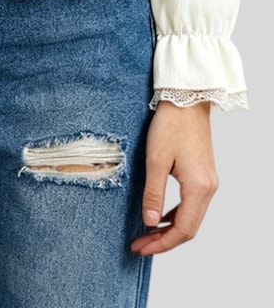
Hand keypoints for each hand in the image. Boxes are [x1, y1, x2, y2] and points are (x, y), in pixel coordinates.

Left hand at [130, 100, 217, 255]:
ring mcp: (208, 182)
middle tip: (140, 246)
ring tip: (146, 235)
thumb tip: (150, 223)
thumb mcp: (156, 159)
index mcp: (199, 188)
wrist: (186, 99)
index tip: (140, 248)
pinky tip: (159, 216)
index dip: (161, 243)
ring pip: (191, 218)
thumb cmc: (171, 124)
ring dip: (169, 229)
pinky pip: (191, 205)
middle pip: (189, 228)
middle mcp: (208, 189)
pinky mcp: (203, 175)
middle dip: (163, 241)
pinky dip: (175, 215)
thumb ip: (153, 193)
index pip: (182, 229)